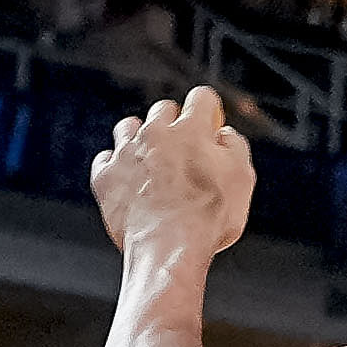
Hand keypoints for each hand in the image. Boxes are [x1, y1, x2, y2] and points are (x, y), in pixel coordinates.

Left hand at [88, 84, 254, 289]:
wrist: (168, 248)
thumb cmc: (207, 219)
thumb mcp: (242, 179)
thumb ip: (235, 146)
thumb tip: (225, 135)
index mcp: (192, 129)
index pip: (201, 97)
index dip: (208, 110)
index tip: (209, 123)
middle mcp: (156, 133)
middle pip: (163, 109)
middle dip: (174, 123)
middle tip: (183, 150)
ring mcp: (127, 153)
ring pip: (129, 126)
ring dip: (140, 137)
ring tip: (151, 159)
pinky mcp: (106, 176)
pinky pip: (105, 159)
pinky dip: (115, 165)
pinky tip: (127, 178)